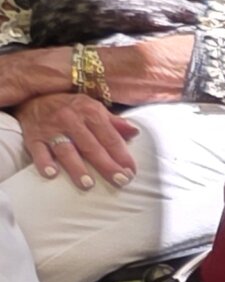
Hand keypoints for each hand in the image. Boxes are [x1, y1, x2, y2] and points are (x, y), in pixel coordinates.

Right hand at [14, 92, 138, 188]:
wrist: (34, 97)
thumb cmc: (70, 107)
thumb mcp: (93, 108)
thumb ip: (114, 122)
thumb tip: (135, 132)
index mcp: (90, 112)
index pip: (109, 137)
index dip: (122, 155)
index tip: (131, 171)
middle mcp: (71, 120)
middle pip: (91, 146)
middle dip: (107, 165)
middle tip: (120, 181)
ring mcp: (51, 129)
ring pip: (66, 150)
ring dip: (77, 168)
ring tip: (88, 184)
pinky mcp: (33, 137)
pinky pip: (38, 150)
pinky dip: (44, 162)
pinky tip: (51, 174)